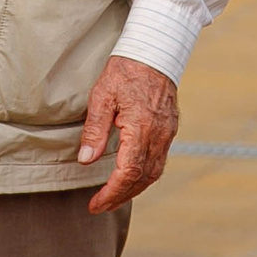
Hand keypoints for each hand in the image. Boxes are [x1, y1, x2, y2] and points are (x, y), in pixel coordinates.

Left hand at [79, 55, 179, 212]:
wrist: (155, 50)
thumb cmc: (125, 70)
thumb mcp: (102, 96)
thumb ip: (95, 130)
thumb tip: (86, 161)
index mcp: (141, 128)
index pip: (128, 172)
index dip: (111, 193)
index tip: (95, 204)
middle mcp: (158, 135)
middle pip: (142, 178)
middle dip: (120, 196)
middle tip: (100, 206)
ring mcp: (167, 133)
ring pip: (153, 173)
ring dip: (133, 189)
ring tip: (113, 198)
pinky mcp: (170, 129)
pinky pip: (160, 161)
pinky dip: (145, 176)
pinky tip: (132, 178)